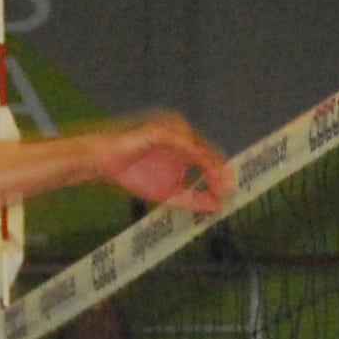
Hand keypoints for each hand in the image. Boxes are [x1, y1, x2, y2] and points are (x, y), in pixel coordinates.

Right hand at [85, 114, 235, 215]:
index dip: (220, 179)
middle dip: (220, 171)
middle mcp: (184, 141)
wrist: (109, 164)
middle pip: (209, 154)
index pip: (210, 164)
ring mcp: (174, 135)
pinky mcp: (163, 132)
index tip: (229, 195)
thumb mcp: (169, 194)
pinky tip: (201, 162)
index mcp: (187, 154)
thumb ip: (192, 200)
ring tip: (218, 177)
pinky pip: (182, 142)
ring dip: (210, 161)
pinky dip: (193, 152)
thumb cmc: (136, 174)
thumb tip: (217, 207)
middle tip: (230, 187)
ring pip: (199, 147)